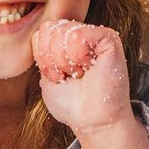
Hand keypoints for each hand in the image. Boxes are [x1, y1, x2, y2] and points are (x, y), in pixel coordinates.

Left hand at [33, 20, 134, 137]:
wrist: (92, 120)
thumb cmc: (72, 103)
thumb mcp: (46, 75)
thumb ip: (42, 51)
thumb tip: (39, 31)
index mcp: (67, 40)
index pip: (41, 32)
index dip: (43, 57)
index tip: (57, 77)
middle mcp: (82, 33)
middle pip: (49, 28)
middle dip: (52, 59)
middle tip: (69, 76)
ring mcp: (96, 34)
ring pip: (62, 31)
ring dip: (65, 60)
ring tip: (79, 73)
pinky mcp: (109, 38)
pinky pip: (78, 35)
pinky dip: (78, 56)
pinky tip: (89, 67)